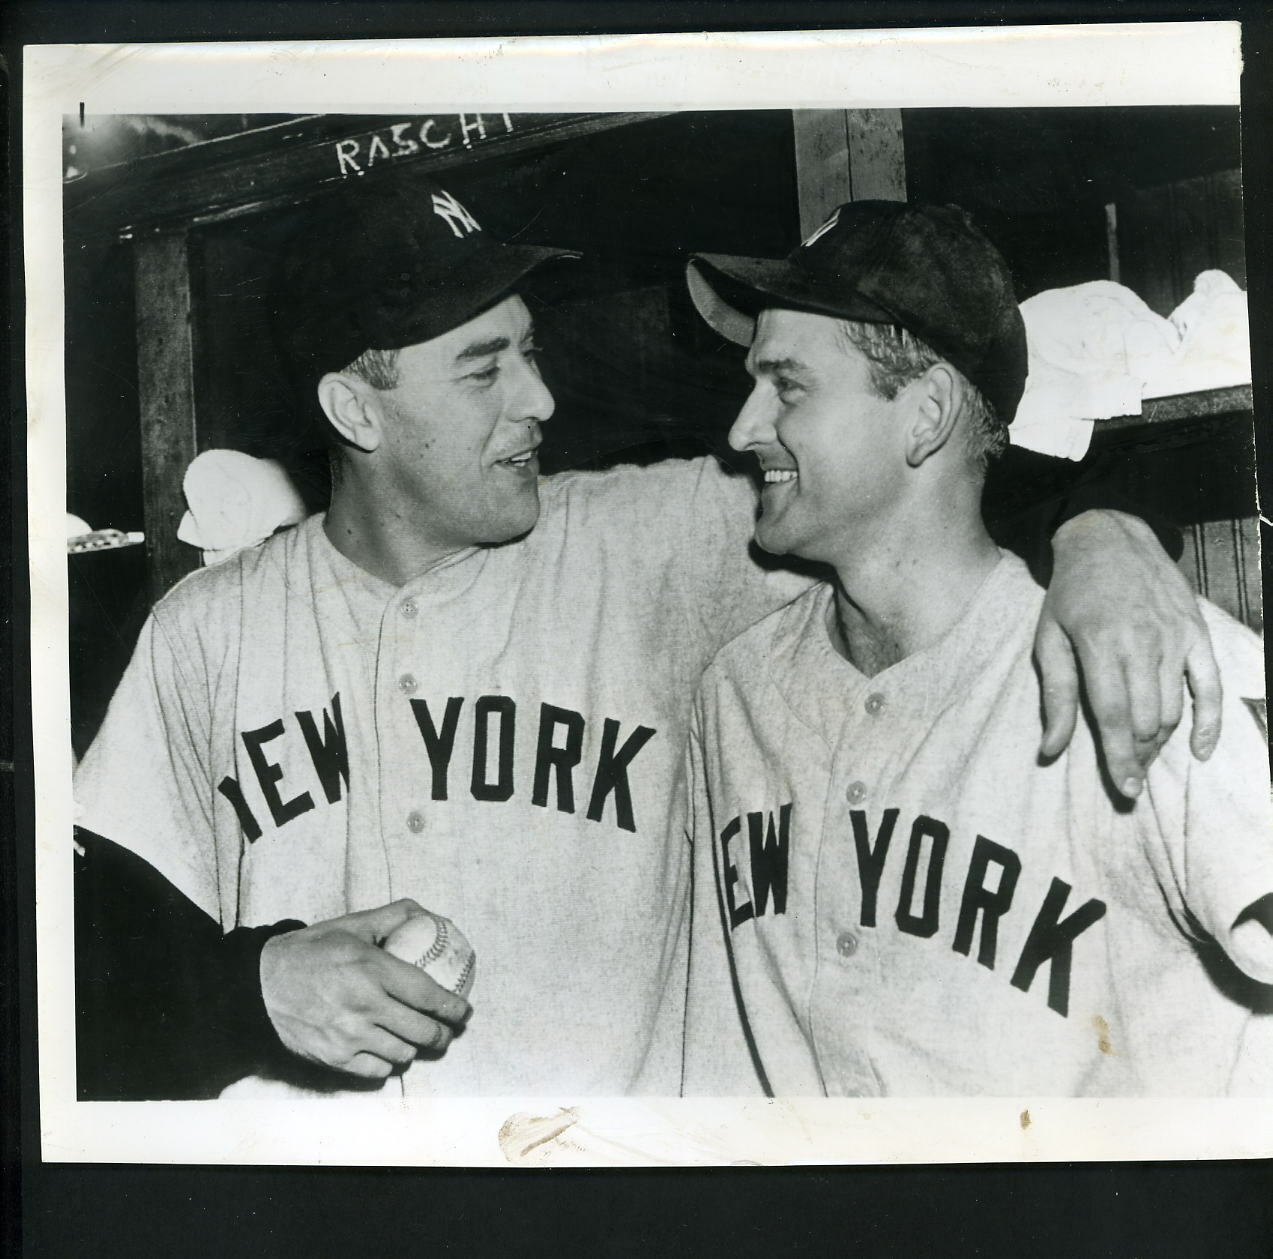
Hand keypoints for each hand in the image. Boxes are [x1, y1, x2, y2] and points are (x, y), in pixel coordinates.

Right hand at [259, 898, 470, 1080]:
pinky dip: (388, 1062)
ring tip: (415, 1039)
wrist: (259, 986)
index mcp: (372, 970)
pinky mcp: (334, 1059)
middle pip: (422, 1031)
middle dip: (443, 1034)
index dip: (453, 1008)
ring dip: (415, 1048)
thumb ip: (394, 916)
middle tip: (446, 1030)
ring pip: (403, 1053)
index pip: (427, 995)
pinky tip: (388, 1050)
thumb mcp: (352, 925)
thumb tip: (429, 915)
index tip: (463, 1011)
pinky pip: (377, 1070)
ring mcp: (349, 1036)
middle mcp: (364, 1006)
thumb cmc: (311, 951)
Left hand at [1034, 509, 1221, 797]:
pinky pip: (1211, 686)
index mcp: (1101, 645)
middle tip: (1127, 774)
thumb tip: (1050, 751)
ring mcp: (1175, 638)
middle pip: (1148, 719)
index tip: (1124, 789)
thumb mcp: (1049, 640)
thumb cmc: (1071, 595)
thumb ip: (1056, 697)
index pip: (1115, 716)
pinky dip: (1210, 722)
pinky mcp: (1197, 634)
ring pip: (1174, 708)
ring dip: (1160, 740)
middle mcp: (1143, 643)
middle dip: (1138, 754)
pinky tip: (1198, 750)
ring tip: (1142, 756)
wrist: (1109, 539)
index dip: (1120, 758)